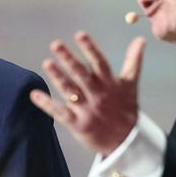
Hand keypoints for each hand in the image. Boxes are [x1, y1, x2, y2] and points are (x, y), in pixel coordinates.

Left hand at [35, 32, 145, 156]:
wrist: (126, 142)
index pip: (99, 63)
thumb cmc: (126, 108)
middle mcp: (98, 95)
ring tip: (47, 63)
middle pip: (82, 75)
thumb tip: (141, 39)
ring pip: (70, 91)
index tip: (79, 34)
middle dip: (69, 59)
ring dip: (58, 77)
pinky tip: (34, 95)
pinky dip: (47, 104)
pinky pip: (60, 113)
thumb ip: (133, 60)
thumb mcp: (131, 84)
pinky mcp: (78, 124)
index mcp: (110, 84)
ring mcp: (87, 110)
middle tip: (55, 45)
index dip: (90, 49)